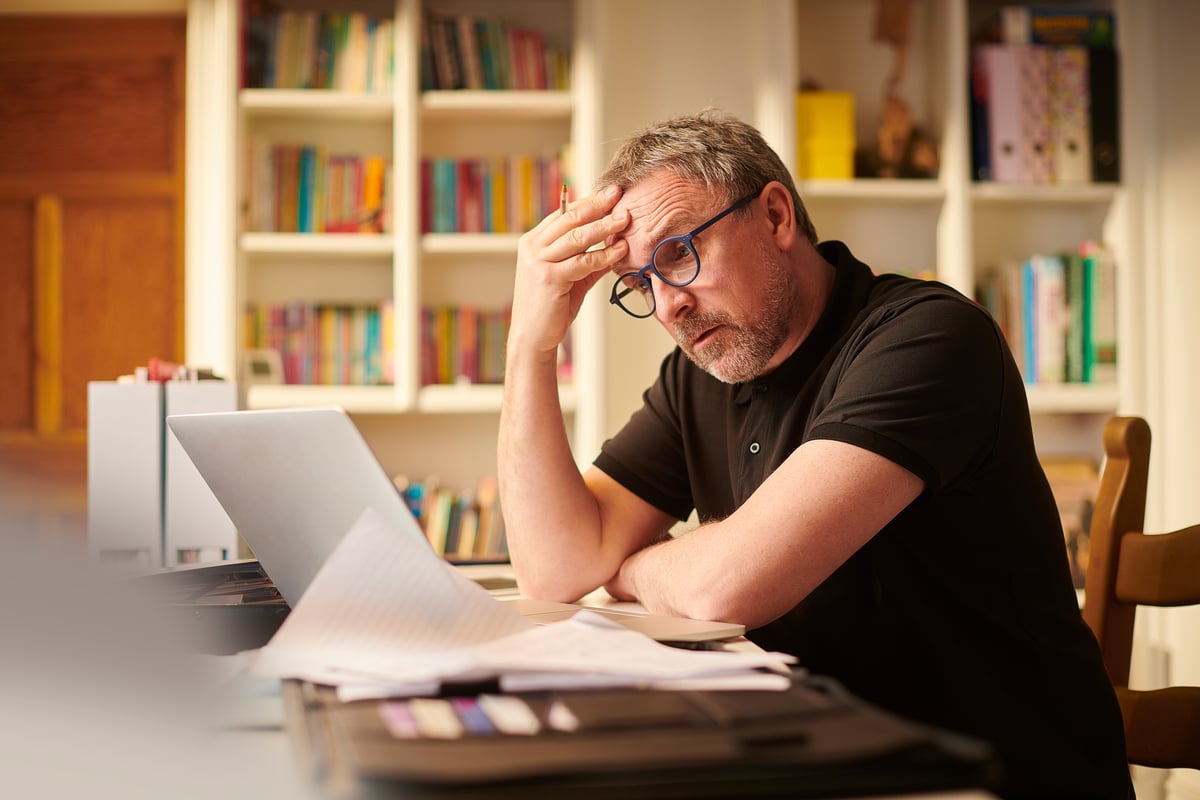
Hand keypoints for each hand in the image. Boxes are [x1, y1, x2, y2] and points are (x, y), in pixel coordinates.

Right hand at [509, 184, 629, 361]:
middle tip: (619, 195)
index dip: (588, 202)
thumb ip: (587, 259)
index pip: (563, 214)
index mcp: (533, 242)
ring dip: (604, 226)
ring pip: (578, 237)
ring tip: (625, 219)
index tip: (609, 193)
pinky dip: (604, 255)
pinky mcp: (549, 278)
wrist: (532, 337)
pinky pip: (583, 261)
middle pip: (570, 219)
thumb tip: (615, 244)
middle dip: (597, 205)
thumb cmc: (550, 307)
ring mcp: (538, 262)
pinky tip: (620, 251)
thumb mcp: (568, 277)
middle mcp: (533, 247)